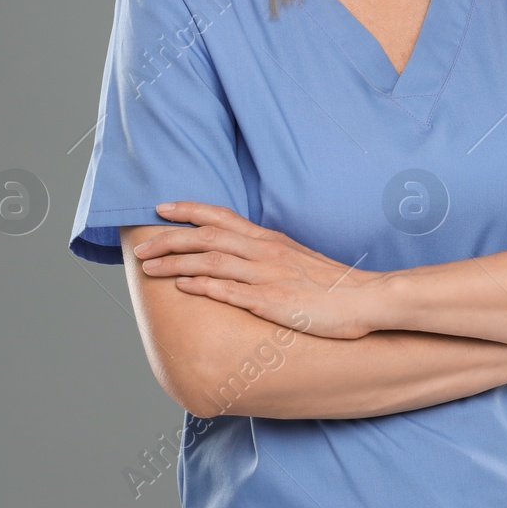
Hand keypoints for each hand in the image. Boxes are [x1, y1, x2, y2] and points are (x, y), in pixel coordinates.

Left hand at [134, 202, 382, 339]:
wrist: (366, 298)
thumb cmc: (333, 284)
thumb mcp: (298, 259)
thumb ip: (269, 255)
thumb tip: (244, 257)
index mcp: (270, 240)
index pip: (222, 216)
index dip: (189, 210)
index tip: (161, 207)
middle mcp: (265, 252)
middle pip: (207, 237)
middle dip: (169, 239)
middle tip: (140, 246)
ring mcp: (268, 275)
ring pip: (211, 261)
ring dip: (175, 263)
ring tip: (148, 267)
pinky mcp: (272, 300)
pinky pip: (230, 291)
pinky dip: (202, 286)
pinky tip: (181, 287)